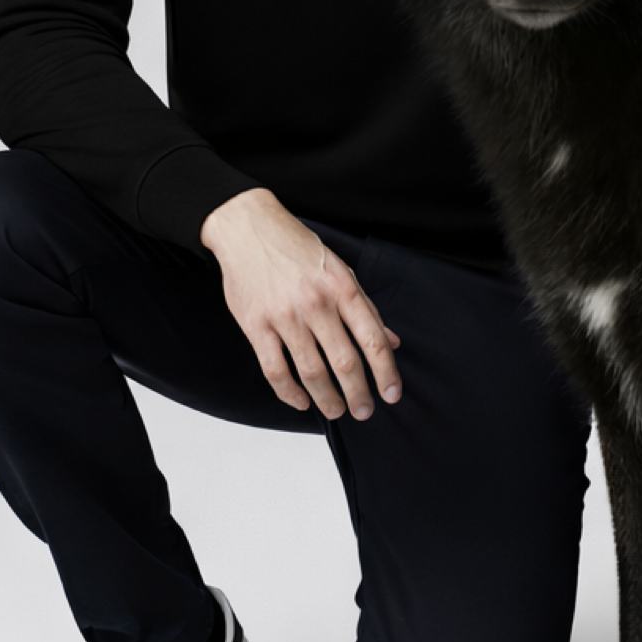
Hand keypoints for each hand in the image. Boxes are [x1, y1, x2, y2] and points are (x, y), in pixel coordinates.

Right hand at [200, 188, 401, 420]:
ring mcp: (285, 316)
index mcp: (343, 289)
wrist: (249, 229)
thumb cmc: (297, 248)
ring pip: (312, 371)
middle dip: (359, 394)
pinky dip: (289, 393)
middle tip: (364, 411)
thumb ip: (365, 308)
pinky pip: (275, 370)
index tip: (392, 394)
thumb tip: (391, 341)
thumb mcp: (340, 269)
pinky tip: (301, 401)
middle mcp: (317, 304)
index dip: (386, 372)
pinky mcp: (256, 326)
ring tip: (336, 412)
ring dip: (327, 399)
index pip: (373, 339)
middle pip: (345, 362)